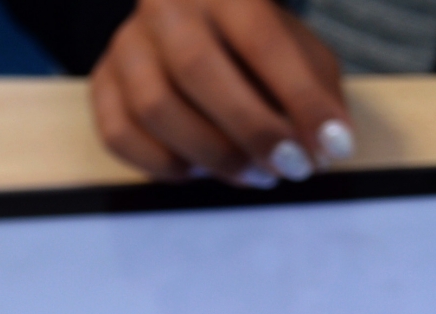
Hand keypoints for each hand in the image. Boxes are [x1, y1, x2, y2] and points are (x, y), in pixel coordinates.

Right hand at [90, 0, 353, 184]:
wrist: (195, 28)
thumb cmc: (256, 48)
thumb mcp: (300, 56)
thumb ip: (317, 95)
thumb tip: (325, 149)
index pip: (262, 41)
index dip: (301, 100)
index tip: (333, 147)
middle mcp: (167, 8)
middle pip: (196, 69)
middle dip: (251, 130)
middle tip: (291, 168)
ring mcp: (127, 45)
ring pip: (155, 107)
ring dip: (213, 156)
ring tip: (256, 174)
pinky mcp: (103, 84)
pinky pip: (120, 135)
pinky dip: (166, 165)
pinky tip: (200, 169)